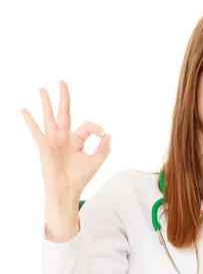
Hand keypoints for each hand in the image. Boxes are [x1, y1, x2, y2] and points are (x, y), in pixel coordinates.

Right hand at [21, 80, 110, 207]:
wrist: (67, 191)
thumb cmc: (79, 179)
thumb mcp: (96, 162)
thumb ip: (104, 149)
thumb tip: (108, 134)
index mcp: (75, 141)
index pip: (86, 127)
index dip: (96, 128)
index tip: (102, 136)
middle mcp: (63, 139)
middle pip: (64, 114)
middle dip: (64, 98)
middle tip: (62, 81)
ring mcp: (53, 142)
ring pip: (50, 118)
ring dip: (46, 103)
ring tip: (42, 89)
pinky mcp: (45, 147)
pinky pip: (37, 131)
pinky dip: (30, 121)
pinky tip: (24, 110)